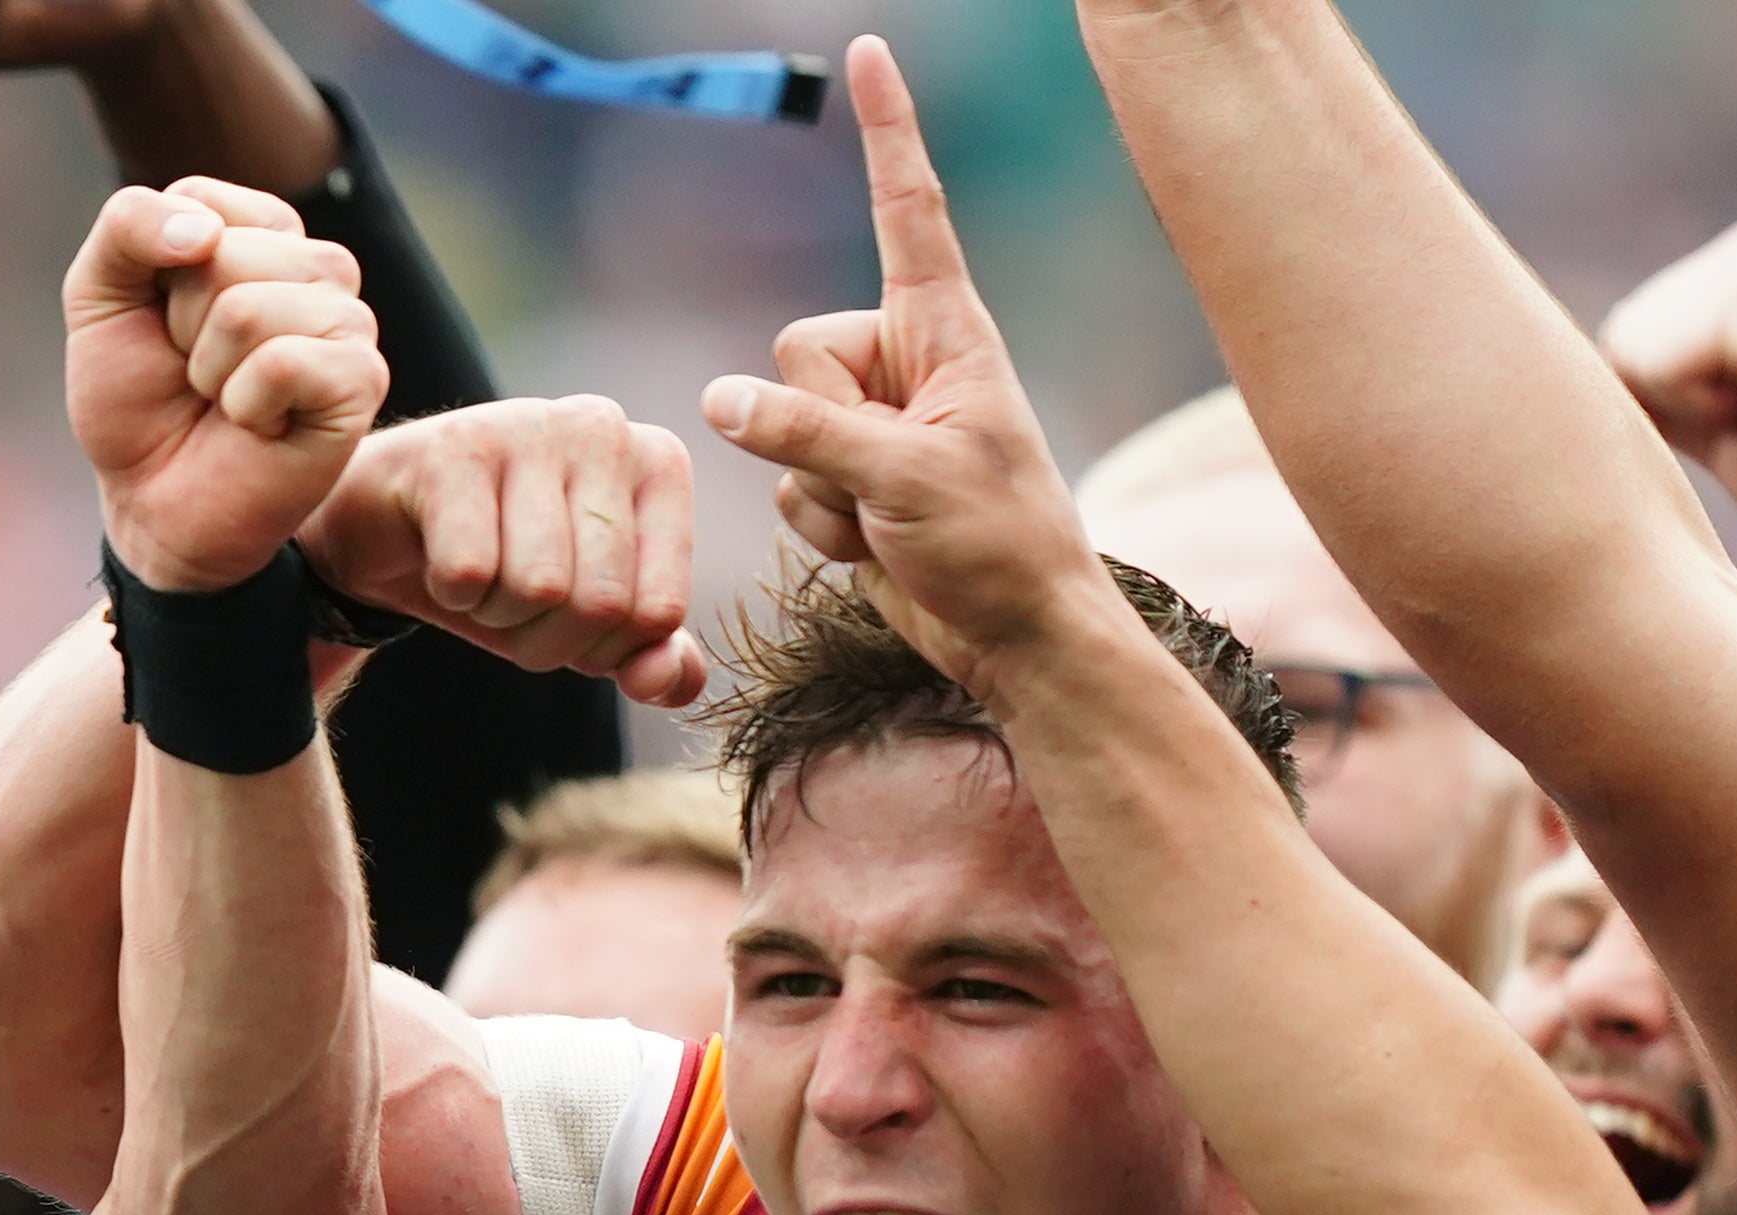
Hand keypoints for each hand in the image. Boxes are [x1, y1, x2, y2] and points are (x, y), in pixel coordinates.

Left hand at [65, 180, 385, 597]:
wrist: (153, 506)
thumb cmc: (137, 403)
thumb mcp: (99, 297)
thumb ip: (127, 224)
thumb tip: (203, 232)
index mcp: (262, 231)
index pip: (198, 199)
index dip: (155, 271)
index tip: (165, 324)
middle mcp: (316, 265)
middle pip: (222, 254)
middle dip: (182, 326)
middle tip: (196, 374)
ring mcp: (348, 320)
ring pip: (247, 307)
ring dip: (209, 370)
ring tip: (224, 400)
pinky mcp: (361, 379)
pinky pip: (282, 362)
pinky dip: (244, 405)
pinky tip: (257, 426)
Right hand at [300, 397, 710, 708]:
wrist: (386, 524)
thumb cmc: (500, 565)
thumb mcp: (583, 621)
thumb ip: (645, 656)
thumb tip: (664, 682)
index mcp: (659, 465)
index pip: (659, 612)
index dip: (600, 651)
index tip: (564, 616)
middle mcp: (606, 428)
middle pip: (601, 605)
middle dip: (544, 638)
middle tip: (508, 602)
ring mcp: (530, 427)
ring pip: (539, 589)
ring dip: (495, 615)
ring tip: (477, 575)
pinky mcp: (454, 448)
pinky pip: (470, 573)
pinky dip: (449, 594)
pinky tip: (438, 556)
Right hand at [694, 42, 1100, 683]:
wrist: (1016, 635)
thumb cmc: (998, 544)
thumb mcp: (907, 481)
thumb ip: (807, 434)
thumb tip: (720, 400)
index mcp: (945, 330)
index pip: (905, 208)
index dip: (886, 132)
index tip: (873, 51)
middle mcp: (905, 361)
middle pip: (796, 348)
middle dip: (820, 423)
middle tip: (891, 474)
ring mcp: (875, 421)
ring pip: (780, 422)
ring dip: (822, 488)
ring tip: (893, 519)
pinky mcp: (851, 476)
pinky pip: (785, 481)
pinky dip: (820, 524)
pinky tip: (877, 545)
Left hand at [1600, 216, 1736, 546]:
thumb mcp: (1704, 413)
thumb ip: (1652, 377)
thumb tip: (1550, 369)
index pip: (1620, 341)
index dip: (1663, 406)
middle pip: (1617, 341)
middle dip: (1668, 404)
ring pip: (1628, 352)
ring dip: (1684, 408)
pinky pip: (1654, 366)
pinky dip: (1697, 409)